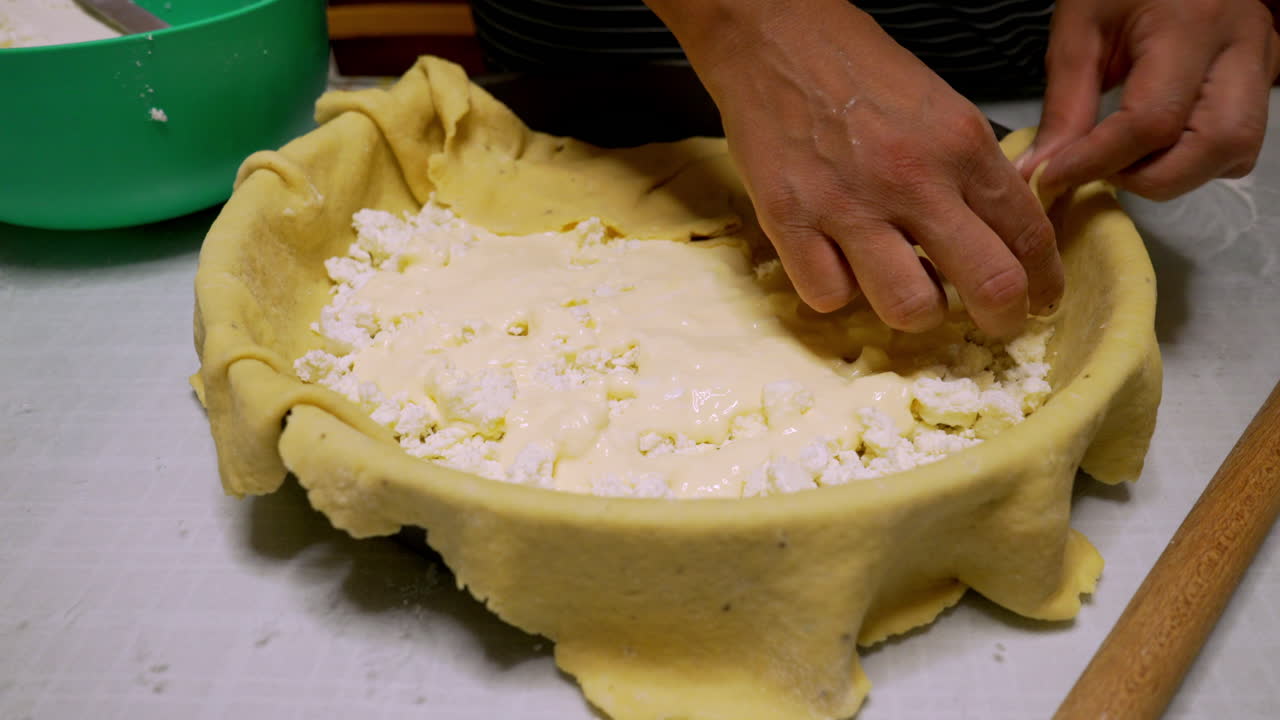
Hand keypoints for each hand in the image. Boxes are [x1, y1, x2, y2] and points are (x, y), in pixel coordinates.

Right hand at [646, 0, 1060, 337]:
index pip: (1028, 233)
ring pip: (911, 307)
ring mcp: (848, 204)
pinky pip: (829, 296)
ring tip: (907, 291)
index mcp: (960, 142)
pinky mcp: (788, 219)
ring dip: (917, 311)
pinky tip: (839, 266)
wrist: (772, 36)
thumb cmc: (855, 68)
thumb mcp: (939, 106)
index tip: (1039, 299)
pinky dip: (839, 292)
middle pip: (990, 284)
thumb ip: (970, 170)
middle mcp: (912, 177)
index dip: (1044, 282)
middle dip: (1003, 318)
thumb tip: (996, 233)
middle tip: (994, 323)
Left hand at [1017, 0, 1279, 200]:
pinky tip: (1156, 146)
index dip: (1098, 162)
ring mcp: (1261, 62)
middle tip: (1102, 171)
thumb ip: (1063, 106)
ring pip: (1237, 150)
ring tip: (1127, 159)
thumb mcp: (1079, 30)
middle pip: (1219, 144)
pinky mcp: (1262, 76)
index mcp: (1192, 24)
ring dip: (1177, 173)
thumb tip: (1039, 172)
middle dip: (1153, 178)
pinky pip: (1239, 142)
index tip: (1053, 177)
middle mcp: (1242, 45)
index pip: (1153, 121)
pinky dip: (1195, 160)